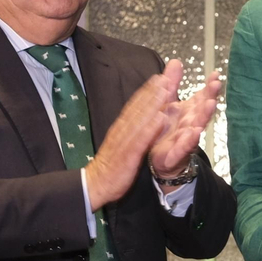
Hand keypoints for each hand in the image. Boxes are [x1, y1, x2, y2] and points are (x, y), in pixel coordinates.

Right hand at [87, 61, 179, 209]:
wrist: (96, 183)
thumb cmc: (111, 164)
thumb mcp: (120, 143)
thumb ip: (129, 130)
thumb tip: (138, 118)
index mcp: (121, 128)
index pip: (134, 106)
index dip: (147, 91)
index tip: (159, 78)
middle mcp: (122, 130)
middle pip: (138, 108)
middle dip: (152, 92)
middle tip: (165, 77)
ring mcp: (125, 141)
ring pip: (140, 119)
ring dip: (153, 104)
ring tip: (166, 90)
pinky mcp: (128, 155)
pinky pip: (141, 140)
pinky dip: (150, 128)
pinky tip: (160, 119)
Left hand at [150, 67, 221, 176]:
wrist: (159, 158)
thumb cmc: (167, 129)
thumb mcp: (167, 102)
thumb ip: (172, 83)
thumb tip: (176, 61)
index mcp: (188, 110)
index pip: (201, 96)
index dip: (208, 86)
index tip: (215, 74)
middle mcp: (190, 122)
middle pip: (202, 109)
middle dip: (209, 96)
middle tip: (216, 85)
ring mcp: (186, 138)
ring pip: (197, 126)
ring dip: (204, 116)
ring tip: (210, 105)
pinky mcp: (177, 152)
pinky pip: (184, 147)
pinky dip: (189, 140)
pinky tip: (194, 132)